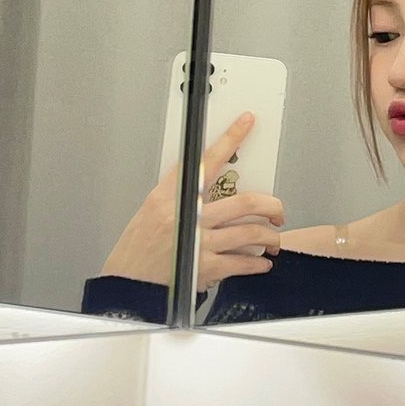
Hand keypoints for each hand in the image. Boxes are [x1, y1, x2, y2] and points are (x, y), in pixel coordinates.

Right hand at [101, 112, 284, 290]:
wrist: (126, 283)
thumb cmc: (138, 248)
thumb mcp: (152, 210)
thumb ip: (182, 197)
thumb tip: (214, 187)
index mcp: (170, 196)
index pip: (206, 160)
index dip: (231, 138)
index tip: (247, 122)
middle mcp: (187, 216)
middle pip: (245, 202)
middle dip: (271, 206)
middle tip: (277, 211)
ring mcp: (198, 243)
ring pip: (251, 233)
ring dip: (270, 238)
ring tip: (273, 240)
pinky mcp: (204, 269)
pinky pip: (243, 262)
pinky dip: (258, 263)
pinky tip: (261, 263)